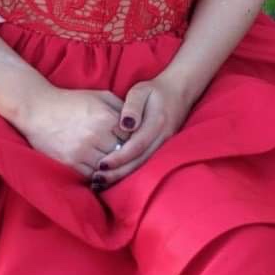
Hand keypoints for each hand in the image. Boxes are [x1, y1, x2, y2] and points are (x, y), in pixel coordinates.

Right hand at [17, 85, 131, 180]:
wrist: (38, 110)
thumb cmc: (71, 101)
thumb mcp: (99, 96)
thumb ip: (121, 106)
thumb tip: (138, 122)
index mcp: (106, 117)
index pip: (132, 136)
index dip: (133, 139)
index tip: (131, 141)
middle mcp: (96, 135)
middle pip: (123, 154)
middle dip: (125, 154)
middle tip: (125, 155)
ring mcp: (83, 151)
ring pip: (109, 167)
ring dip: (112, 167)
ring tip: (113, 163)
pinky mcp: (71, 163)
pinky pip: (93, 176)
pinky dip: (98, 175)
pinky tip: (99, 170)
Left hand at [90, 74, 195, 188]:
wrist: (178, 92)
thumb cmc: (154, 91)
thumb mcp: (140, 91)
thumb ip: (132, 107)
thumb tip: (125, 125)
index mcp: (156, 124)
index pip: (136, 146)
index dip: (119, 158)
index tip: (101, 165)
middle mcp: (162, 139)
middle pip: (139, 162)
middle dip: (117, 173)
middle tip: (96, 180)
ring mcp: (164, 146)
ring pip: (143, 166)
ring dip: (122, 177)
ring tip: (101, 183)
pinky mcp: (162, 150)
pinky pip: (146, 164)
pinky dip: (130, 172)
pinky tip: (115, 177)